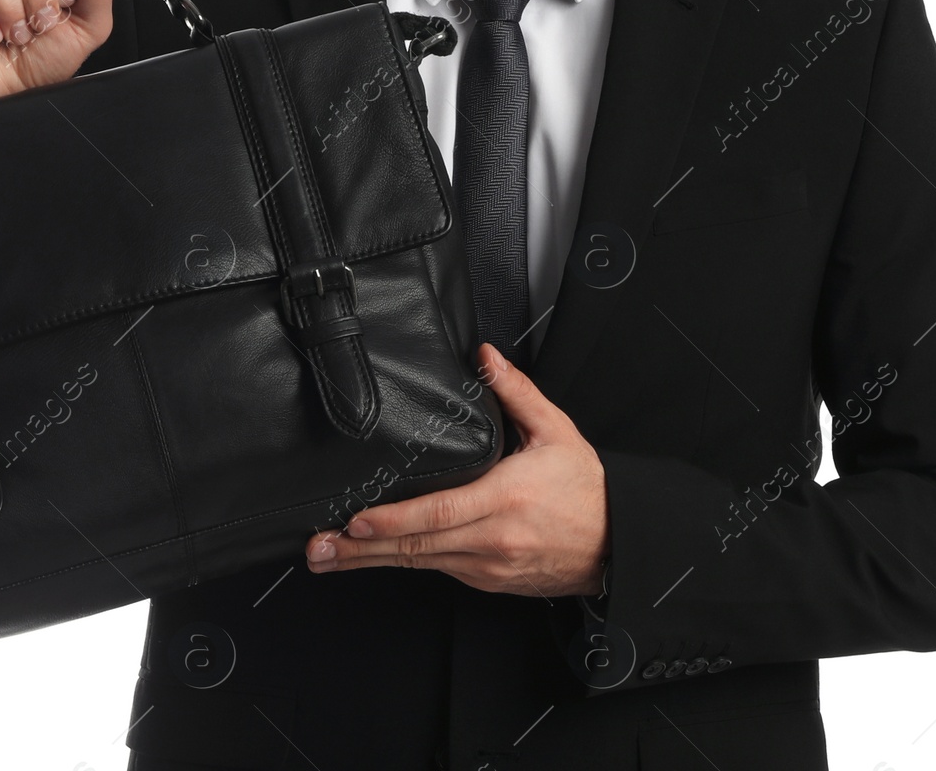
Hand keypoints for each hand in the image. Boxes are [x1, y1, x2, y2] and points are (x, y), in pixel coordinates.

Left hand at [304, 343, 609, 596]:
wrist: (617, 543)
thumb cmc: (586, 489)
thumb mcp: (555, 432)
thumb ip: (516, 392)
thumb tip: (484, 356)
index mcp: (504, 499)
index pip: (437, 513)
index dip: (391, 521)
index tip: (354, 521)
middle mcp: (492, 539)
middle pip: (416, 548)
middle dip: (361, 550)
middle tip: (318, 549)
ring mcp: (488, 565)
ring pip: (421, 564)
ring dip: (372, 561)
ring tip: (329, 557)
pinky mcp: (488, 579)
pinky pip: (439, 568)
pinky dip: (405, 561)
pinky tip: (376, 555)